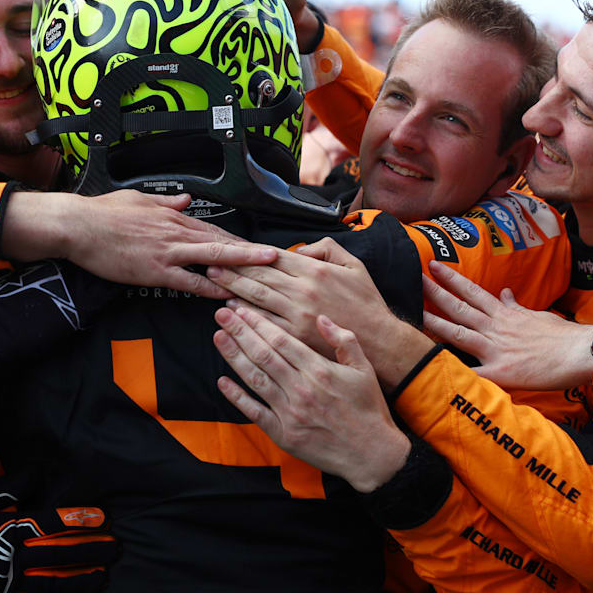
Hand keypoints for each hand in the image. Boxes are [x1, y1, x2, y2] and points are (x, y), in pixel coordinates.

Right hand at [0, 490, 117, 592]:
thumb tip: (38, 470)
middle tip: (117, 547)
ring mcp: (10, 581)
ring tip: (104, 575)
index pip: (51, 522)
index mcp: (8, 527)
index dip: (78, 519)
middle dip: (92, 549)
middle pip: (61, 552)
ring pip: (55, 580)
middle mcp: (14, 556)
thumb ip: (10, 486)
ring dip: (82, 577)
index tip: (102, 516)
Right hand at [2, 190, 276, 297]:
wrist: (79, 225)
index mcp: (174, 217)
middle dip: (253, 252)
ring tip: (267, 272)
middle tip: (281, 260)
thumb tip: (186, 200)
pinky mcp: (153, 271)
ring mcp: (167, 252)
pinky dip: (208, 288)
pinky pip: (187, 281)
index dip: (241, 242)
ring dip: (241, 265)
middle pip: (223, 243)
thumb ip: (166, 201)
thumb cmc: (105, 213)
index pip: (216, 231)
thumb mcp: (139, 199)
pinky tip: (226, 295)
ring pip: (213, 259)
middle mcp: (176, 232)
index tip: (261, 249)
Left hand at [206, 237, 428, 384]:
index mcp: (316, 272)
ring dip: (232, 291)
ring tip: (214, 284)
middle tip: (211, 263)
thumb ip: (326, 249)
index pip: (274, 258)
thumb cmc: (367, 305)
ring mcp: (298, 319)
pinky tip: (231, 313)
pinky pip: (264, 327)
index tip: (232, 249)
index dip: (250, 253)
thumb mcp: (355, 266)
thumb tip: (298, 249)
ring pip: (257, 301)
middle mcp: (303, 293)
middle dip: (232, 270)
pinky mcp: (296, 340)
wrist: (382, 343)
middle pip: (259, 278)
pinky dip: (245, 318)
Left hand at [214, 305, 409, 491]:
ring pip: (255, 378)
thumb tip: (322, 319)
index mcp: (319, 370)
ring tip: (218, 337)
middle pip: (263, 354)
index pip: (281, 340)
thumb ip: (344, 341)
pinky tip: (222, 382)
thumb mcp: (364, 369)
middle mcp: (301, 389)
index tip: (242, 310)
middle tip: (222, 315)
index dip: (258, 323)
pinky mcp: (283, 434)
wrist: (372, 454)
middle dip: (240, 332)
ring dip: (234, 356)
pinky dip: (236, 397)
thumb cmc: (369, 410)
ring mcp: (290, 412)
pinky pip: (254, 412)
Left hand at [422, 262, 592, 392]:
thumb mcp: (536, 314)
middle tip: (414, 280)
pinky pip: (474, 374)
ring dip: (435, 324)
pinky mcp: (502, 372)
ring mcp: (496, 348)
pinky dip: (457, 373)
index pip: (472, 291)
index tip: (433, 267)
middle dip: (435, 293)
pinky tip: (437, 372)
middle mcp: (496, 327)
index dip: (451, 279)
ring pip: (459, 333)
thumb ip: (515, 306)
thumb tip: (504, 292)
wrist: (583, 353)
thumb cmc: (562, 336)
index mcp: (504, 314)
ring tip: (414, 315)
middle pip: (459, 308)